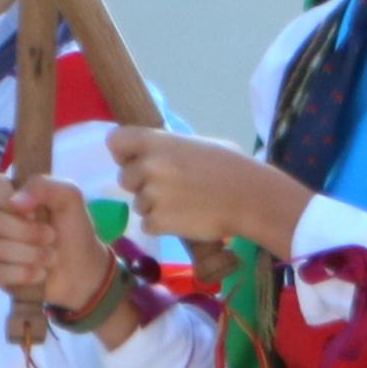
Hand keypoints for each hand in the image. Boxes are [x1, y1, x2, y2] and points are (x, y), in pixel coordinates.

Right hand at [0, 174, 114, 313]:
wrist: (83, 271)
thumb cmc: (74, 231)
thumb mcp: (70, 198)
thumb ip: (44, 186)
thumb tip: (14, 202)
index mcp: (13, 197)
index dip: (2, 194)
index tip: (28, 207)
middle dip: (26, 231)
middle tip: (51, 235)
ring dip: (30, 254)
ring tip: (51, 257)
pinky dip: (23, 273)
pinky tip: (40, 273)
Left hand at [111, 129, 311, 258]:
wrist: (251, 198)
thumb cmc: (232, 166)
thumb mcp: (197, 145)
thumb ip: (168, 148)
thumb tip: (151, 153)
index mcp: (157, 141)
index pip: (115, 141)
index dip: (123, 153)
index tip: (136, 160)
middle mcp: (148, 166)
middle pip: (124, 178)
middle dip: (142, 185)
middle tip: (170, 188)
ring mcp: (151, 195)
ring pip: (138, 204)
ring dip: (155, 207)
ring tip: (185, 204)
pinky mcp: (158, 222)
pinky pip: (148, 225)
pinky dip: (162, 226)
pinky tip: (185, 219)